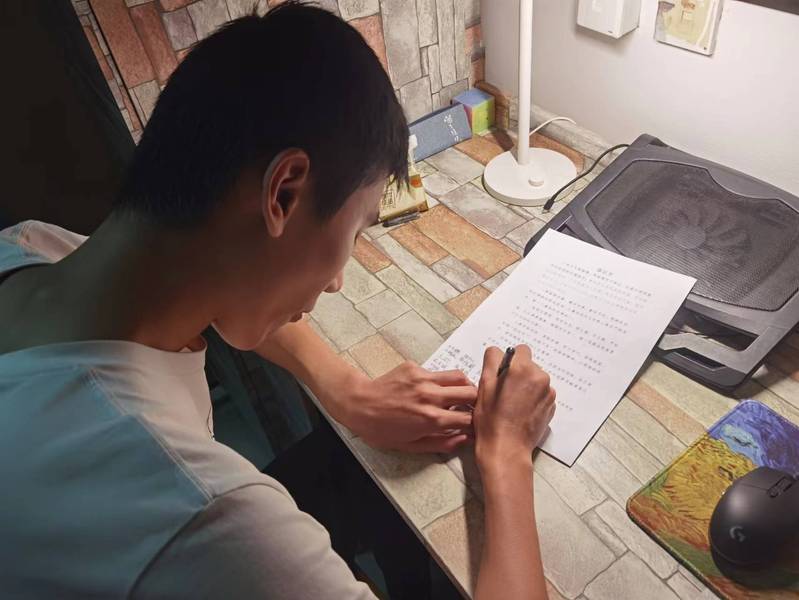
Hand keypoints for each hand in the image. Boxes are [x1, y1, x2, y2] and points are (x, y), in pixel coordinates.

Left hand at [340, 361, 476, 453]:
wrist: (358, 404)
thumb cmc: (380, 429)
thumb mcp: (410, 446)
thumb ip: (441, 444)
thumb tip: (464, 439)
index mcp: (431, 419)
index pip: (469, 418)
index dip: (476, 423)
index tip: (475, 425)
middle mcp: (430, 396)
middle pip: (471, 392)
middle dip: (476, 401)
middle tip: (471, 408)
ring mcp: (423, 379)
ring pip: (459, 376)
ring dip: (464, 386)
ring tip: (459, 395)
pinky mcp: (415, 367)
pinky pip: (437, 372)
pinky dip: (440, 381)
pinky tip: (429, 389)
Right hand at [473, 345, 555, 471]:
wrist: (506, 448)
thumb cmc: (492, 419)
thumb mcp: (484, 385)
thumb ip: (492, 360)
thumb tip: (497, 352)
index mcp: (522, 369)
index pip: (521, 350)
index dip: (510, 361)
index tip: (502, 374)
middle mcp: (540, 377)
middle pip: (529, 365)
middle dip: (518, 374)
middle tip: (504, 392)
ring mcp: (548, 393)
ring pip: (535, 380)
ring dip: (526, 387)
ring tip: (512, 404)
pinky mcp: (551, 406)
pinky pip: (541, 395)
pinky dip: (533, 399)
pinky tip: (520, 412)